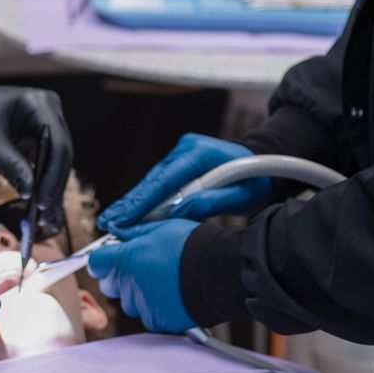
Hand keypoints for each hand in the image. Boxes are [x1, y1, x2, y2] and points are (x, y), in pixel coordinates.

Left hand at [0, 81, 73, 237]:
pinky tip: (40, 208)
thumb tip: (31, 193)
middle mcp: (48, 112)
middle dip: (53, 187)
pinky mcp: (36, 140)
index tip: (42, 201)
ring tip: (44, 220)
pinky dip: (41, 185)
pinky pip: (44, 164)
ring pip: (55, 163)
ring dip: (49, 190)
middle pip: (61, 155)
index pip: (57, 144)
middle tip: (44, 217)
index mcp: (39, 104)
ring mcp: (44, 126)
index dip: (52, 175)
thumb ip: (11, 166)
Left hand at [86, 218, 197, 332]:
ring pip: (130, 302)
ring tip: (164, 281)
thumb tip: (120, 231)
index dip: (104, 259)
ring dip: (139, 294)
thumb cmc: (194, 246)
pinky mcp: (159, 321)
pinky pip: (149, 315)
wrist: (220, 272)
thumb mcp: (162, 226)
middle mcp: (129, 285)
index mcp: (125, 259)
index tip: (112, 256)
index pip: (95, 263)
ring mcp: (143, 306)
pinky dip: (157, 308)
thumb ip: (135, 232)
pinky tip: (173, 295)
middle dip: (121, 277)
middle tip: (143, 267)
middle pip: (110, 285)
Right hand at [99, 134, 270, 234]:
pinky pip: (159, 182)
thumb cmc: (256, 180)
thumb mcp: (240, 196)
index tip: (124, 219)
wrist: (265, 161)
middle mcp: (185, 149)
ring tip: (113, 221)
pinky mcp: (179, 161)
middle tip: (108, 223)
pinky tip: (129, 213)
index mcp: (199, 153)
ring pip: (152, 182)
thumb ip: (209, 202)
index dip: (142, 202)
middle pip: (152, 180)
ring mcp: (181, 153)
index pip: (164, 181)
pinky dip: (146, 199)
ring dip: (134, 202)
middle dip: (130, 204)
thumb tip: (177, 212)